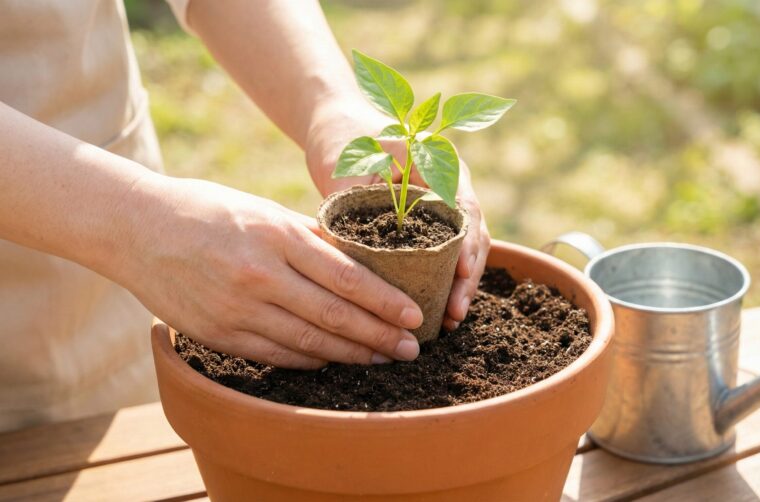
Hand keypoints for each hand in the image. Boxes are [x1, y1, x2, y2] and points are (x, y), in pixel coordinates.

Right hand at [112, 174, 423, 368]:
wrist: (136, 228)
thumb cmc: (209, 211)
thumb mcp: (264, 210)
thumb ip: (310, 238)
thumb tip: (359, 261)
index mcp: (277, 236)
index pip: (346, 277)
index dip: (385, 302)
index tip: (414, 316)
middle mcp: (260, 275)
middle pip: (335, 316)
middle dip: (380, 336)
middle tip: (411, 349)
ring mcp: (237, 309)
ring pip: (309, 342)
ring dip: (351, 355)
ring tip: (381, 359)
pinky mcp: (218, 334)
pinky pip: (276, 355)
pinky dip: (310, 360)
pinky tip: (334, 361)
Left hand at [305, 98, 490, 329]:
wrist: (340, 124)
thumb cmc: (346, 139)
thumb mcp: (352, 165)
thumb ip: (358, 200)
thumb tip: (352, 254)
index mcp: (441, 164)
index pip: (465, 209)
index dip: (467, 246)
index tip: (461, 274)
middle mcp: (451, 184)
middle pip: (473, 234)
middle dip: (468, 277)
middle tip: (455, 313)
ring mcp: (444, 203)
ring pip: (465, 247)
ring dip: (461, 283)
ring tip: (451, 320)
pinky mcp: (430, 221)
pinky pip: (447, 251)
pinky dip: (446, 279)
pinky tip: (440, 309)